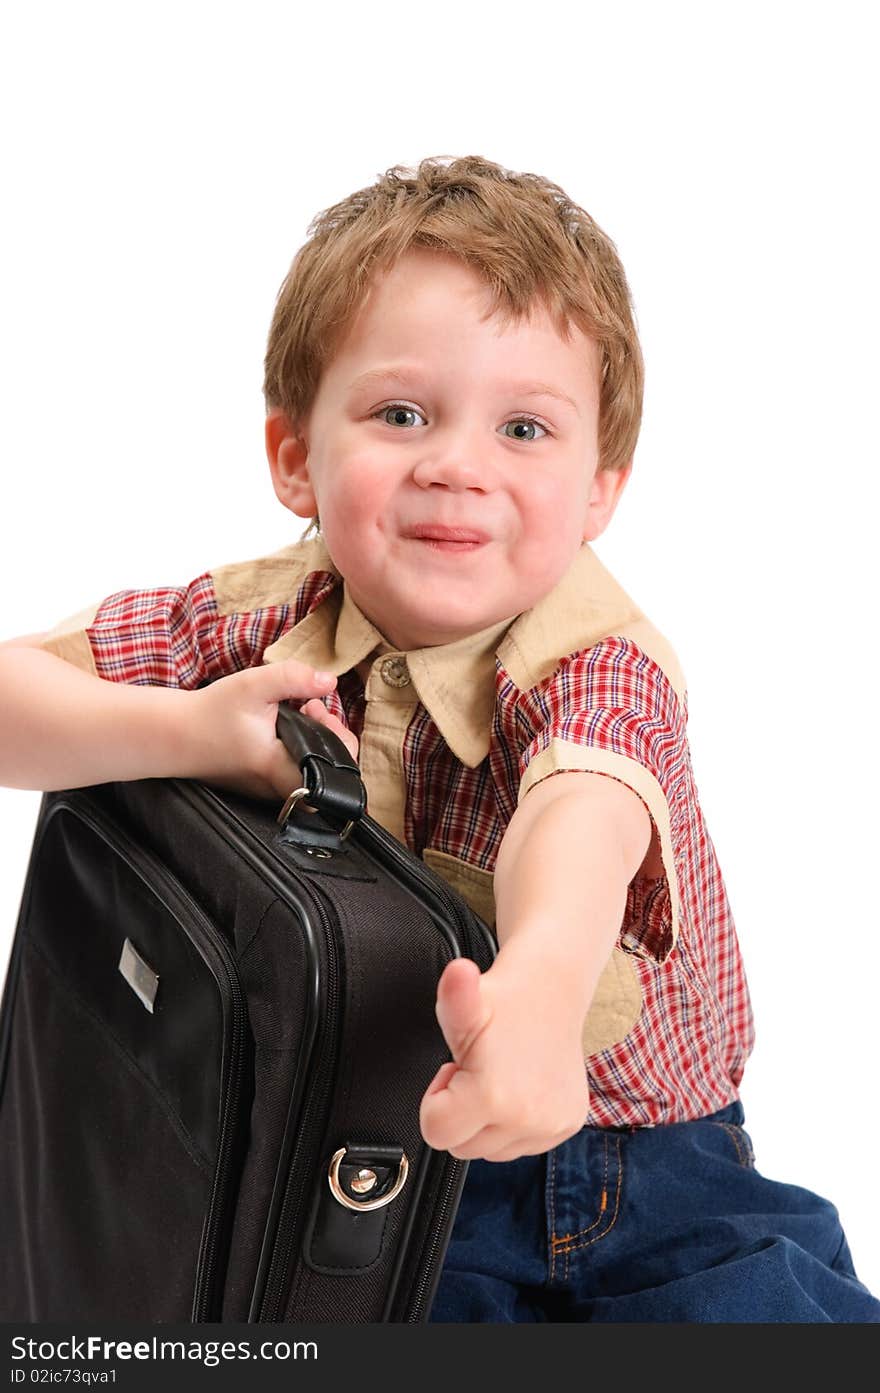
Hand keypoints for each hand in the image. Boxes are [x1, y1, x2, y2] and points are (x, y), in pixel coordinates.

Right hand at [189, 658, 357, 801]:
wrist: (174, 735)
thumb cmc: (210, 712)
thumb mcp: (252, 685)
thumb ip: (293, 679)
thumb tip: (330, 681)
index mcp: (277, 767)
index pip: (331, 780)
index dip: (340, 744)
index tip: (320, 714)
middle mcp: (276, 786)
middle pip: (328, 771)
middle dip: (329, 735)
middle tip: (311, 708)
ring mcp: (270, 790)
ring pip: (313, 770)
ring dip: (314, 739)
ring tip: (298, 712)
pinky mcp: (263, 785)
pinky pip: (294, 770)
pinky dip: (298, 746)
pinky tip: (285, 726)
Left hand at [419, 956, 589, 1161]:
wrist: (550, 993)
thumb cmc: (502, 1001)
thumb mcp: (465, 1002)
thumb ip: (452, 996)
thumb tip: (457, 972)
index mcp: (494, 1096)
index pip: (436, 1132)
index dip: (436, 1099)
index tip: (453, 1071)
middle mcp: (527, 1119)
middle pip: (462, 1147)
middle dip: (460, 1113)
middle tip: (474, 1071)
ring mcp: (551, 1127)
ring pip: (492, 1151)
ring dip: (486, 1121)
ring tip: (497, 1077)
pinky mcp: (567, 1125)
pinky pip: (522, 1144)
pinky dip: (514, 1122)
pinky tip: (519, 1087)